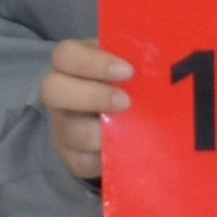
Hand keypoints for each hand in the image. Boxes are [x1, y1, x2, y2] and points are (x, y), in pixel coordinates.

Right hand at [39, 38, 130, 185]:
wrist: (120, 116)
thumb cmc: (125, 82)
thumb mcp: (126, 63)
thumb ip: (134, 59)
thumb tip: (164, 60)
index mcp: (70, 64)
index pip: (66, 55)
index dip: (93, 63)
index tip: (128, 71)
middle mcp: (59, 94)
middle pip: (52, 91)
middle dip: (92, 96)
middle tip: (126, 102)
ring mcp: (63, 127)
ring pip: (70, 131)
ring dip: (101, 131)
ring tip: (131, 129)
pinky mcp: (74, 157)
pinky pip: (83, 160)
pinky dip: (106, 157)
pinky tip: (126, 150)